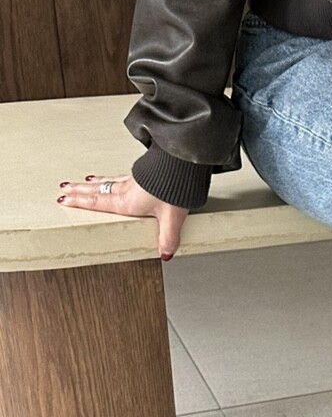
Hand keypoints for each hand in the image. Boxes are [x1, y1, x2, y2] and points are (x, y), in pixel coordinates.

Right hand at [56, 174, 188, 259]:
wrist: (182, 162)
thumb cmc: (175, 187)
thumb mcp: (171, 218)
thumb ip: (167, 237)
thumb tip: (165, 253)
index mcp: (128, 202)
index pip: (98, 203)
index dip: (80, 202)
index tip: (64, 200)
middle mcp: (128, 190)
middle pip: (98, 189)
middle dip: (80, 189)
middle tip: (65, 187)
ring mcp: (135, 179)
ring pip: (109, 180)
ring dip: (95, 181)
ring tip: (86, 180)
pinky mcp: (144, 172)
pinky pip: (122, 175)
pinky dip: (113, 176)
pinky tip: (118, 176)